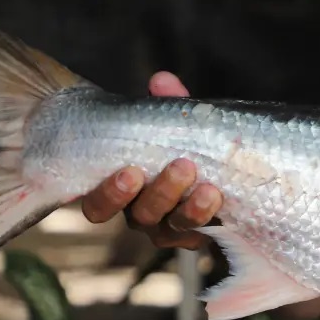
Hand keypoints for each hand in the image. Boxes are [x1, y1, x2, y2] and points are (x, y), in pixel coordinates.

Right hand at [79, 71, 224, 249]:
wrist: (221, 164)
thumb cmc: (181, 142)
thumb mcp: (175, 121)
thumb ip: (168, 104)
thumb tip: (161, 81)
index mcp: (121, 189)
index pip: (98, 205)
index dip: (109, 195)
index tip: (130, 172)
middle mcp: (139, 213)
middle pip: (139, 217)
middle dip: (161, 193)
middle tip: (182, 167)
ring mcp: (167, 228)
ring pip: (169, 230)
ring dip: (190, 209)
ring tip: (209, 188)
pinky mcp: (195, 235)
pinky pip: (198, 237)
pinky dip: (209, 222)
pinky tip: (222, 205)